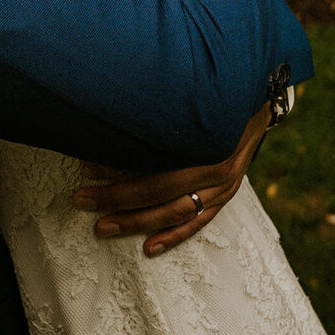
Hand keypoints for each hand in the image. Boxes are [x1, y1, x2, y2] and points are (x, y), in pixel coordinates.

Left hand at [71, 101, 269, 255]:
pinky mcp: (227, 194)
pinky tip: (149, 247)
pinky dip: (173, 236)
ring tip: (103, 226)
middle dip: (115, 197)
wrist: (252, 90)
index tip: (85, 166)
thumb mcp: (184, 90)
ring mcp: (223, 184)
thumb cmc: (211, 86)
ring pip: (174, 212)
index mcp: (200, 137)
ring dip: (136, 221)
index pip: (151, 162)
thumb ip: (155, 103)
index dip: (116, 167)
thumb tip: (112, 103)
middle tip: (81, 199)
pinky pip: (198, 221)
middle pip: (158, 190)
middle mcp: (214, 165)